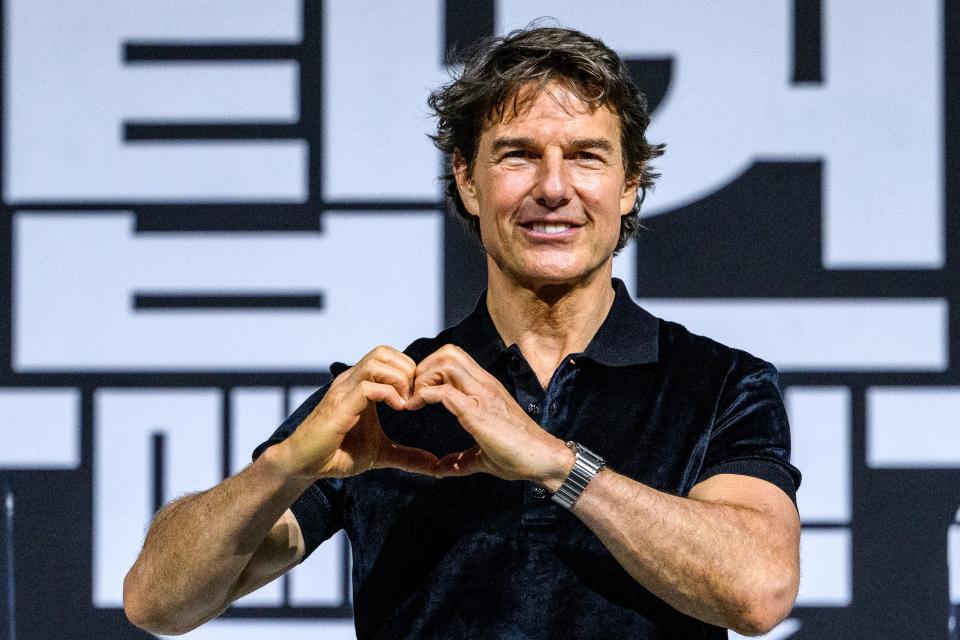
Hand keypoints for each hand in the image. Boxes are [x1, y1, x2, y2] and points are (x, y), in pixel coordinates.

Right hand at [278, 346, 438, 479]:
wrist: (305, 466)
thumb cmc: (338, 454)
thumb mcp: (381, 454)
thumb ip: (408, 456)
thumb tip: (436, 466)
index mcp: (362, 385)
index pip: (389, 357)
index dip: (410, 372)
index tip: (419, 397)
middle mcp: (351, 381)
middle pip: (384, 351)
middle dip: (407, 370)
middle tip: (416, 397)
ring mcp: (344, 390)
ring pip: (377, 361)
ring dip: (399, 379)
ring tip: (406, 403)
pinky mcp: (339, 405)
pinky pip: (367, 386)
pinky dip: (389, 394)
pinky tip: (397, 409)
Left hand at [406, 345, 573, 486]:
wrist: (544, 461)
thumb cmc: (520, 456)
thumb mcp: (484, 455)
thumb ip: (461, 459)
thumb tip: (441, 469)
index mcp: (486, 389)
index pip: (455, 358)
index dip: (431, 370)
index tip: (419, 394)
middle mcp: (484, 385)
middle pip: (448, 352)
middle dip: (424, 368)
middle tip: (413, 393)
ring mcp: (482, 395)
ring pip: (445, 362)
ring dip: (423, 378)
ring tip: (414, 400)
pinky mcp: (478, 412)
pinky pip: (444, 391)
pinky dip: (424, 395)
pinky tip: (415, 408)